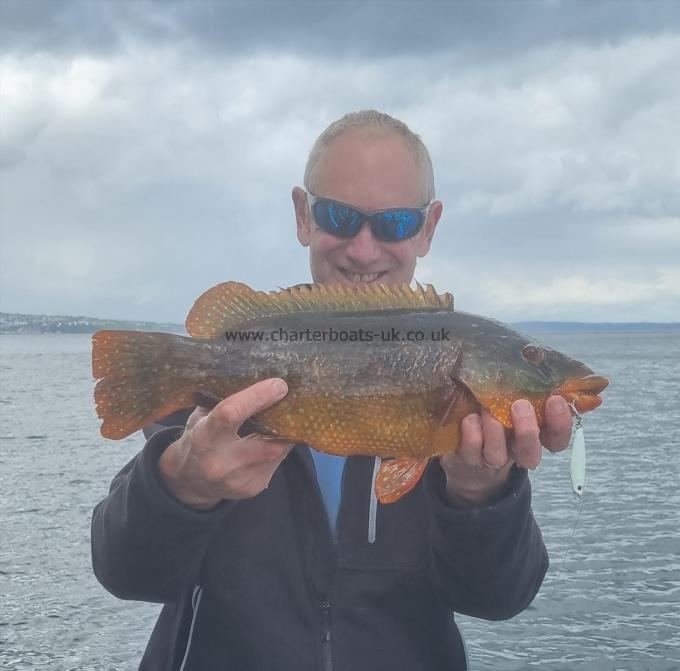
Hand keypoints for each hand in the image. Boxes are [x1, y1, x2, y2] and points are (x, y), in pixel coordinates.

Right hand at [158, 378, 294, 508]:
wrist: (188, 482)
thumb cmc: (197, 440)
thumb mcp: (200, 418)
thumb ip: (222, 402)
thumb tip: (256, 378)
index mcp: (204, 438)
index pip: (231, 414)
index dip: (257, 397)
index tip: (278, 385)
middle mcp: (221, 463)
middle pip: (265, 444)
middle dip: (284, 422)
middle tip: (294, 401)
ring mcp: (238, 480)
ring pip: (276, 453)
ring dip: (287, 434)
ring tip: (292, 416)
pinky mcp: (252, 488)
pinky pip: (276, 464)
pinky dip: (281, 448)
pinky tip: (279, 437)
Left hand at [440, 395, 572, 504]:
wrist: (465, 442)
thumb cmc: (497, 410)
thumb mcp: (514, 398)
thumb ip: (528, 387)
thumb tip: (539, 357)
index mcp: (534, 436)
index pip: (557, 439)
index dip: (560, 424)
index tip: (555, 400)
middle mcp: (515, 451)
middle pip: (530, 453)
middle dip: (527, 431)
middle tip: (520, 406)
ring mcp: (491, 457)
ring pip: (497, 455)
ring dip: (494, 432)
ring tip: (488, 410)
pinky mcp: (468, 458)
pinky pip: (471, 451)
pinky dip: (472, 434)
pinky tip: (470, 418)